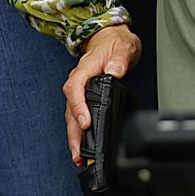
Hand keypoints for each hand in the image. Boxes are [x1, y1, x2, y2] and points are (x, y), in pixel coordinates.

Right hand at [63, 24, 141, 165]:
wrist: (111, 39)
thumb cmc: (116, 43)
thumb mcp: (123, 46)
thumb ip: (120, 58)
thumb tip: (114, 71)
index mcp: (85, 68)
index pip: (75, 88)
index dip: (78, 106)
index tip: (85, 122)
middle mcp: (79, 80)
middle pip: (70, 108)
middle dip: (73, 132)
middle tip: (78, 152)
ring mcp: (80, 90)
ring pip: (72, 115)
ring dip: (74, 136)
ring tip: (78, 156)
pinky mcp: (84, 97)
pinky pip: (77, 115)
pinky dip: (78, 132)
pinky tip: (82, 146)